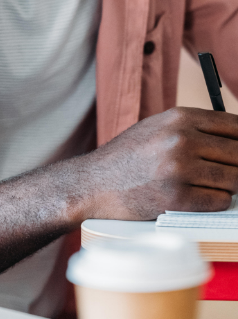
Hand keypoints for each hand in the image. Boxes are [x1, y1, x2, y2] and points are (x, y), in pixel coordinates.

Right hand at [82, 107, 237, 219]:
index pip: (235, 126)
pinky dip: (215, 201)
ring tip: (211, 184)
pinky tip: (199, 196)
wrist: (94, 183)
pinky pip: (219, 201)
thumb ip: (194, 129)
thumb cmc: (128, 157)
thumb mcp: (158, 128)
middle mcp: (181, 140)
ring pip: (234, 179)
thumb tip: (236, 139)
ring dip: (229, 185)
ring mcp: (179, 169)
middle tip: (230, 173)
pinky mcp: (177, 198)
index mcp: (179, 117)